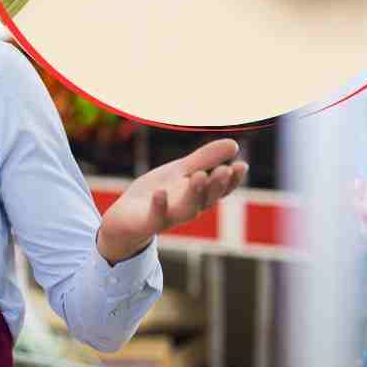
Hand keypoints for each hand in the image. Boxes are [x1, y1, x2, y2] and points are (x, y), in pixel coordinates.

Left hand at [98, 138, 247, 263]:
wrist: (125, 218)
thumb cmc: (157, 193)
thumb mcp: (180, 171)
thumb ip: (205, 159)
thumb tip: (235, 144)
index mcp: (197, 197)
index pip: (219, 190)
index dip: (232, 180)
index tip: (242, 165)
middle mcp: (187, 209)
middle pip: (206, 199)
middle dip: (216, 185)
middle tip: (225, 169)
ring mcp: (168, 217)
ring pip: (187, 210)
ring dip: (194, 194)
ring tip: (200, 175)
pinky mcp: (147, 223)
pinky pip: (155, 217)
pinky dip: (159, 206)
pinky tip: (161, 192)